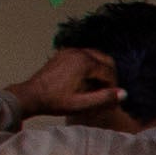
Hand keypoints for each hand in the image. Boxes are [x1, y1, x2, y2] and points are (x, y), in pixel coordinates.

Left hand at [10, 46, 126, 125]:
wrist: (31, 95)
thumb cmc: (55, 101)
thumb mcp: (81, 104)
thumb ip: (104, 98)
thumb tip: (124, 93)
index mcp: (85, 63)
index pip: (109, 72)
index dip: (113, 86)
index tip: (110, 98)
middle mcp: (79, 52)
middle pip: (106, 59)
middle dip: (110, 74)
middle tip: (107, 90)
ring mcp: (70, 51)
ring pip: (96, 55)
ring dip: (101, 68)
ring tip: (97, 85)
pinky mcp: (64, 53)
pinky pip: (84, 55)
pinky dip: (90, 64)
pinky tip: (85, 78)